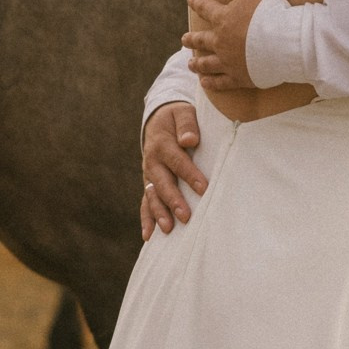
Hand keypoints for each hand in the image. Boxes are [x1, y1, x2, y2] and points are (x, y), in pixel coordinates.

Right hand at [140, 101, 207, 235]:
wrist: (159, 120)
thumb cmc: (177, 118)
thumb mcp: (182, 112)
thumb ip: (187, 124)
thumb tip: (189, 140)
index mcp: (162, 144)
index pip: (177, 161)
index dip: (190, 175)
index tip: (203, 188)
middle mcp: (152, 161)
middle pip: (162, 183)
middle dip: (173, 200)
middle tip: (186, 216)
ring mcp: (149, 174)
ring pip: (152, 196)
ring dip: (159, 213)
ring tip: (168, 230)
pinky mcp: (149, 184)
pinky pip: (145, 202)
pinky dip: (146, 219)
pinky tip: (148, 236)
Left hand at [186, 0, 273, 88]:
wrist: (283, 42)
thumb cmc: (269, 13)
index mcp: (224, 19)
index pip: (206, 8)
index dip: (197, 2)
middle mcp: (221, 41)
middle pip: (202, 40)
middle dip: (192, 39)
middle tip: (184, 39)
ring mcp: (228, 61)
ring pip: (207, 63)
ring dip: (198, 63)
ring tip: (191, 64)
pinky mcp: (238, 77)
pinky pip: (220, 82)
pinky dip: (211, 83)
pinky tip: (204, 83)